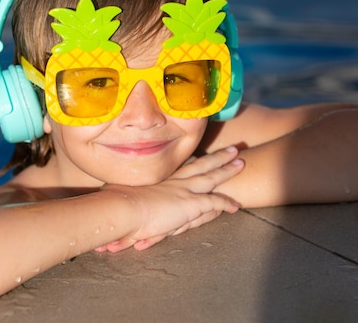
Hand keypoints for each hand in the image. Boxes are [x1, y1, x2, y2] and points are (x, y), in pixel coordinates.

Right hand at [96, 146, 242, 252]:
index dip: (194, 161)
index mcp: (160, 180)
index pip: (182, 168)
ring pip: (211, 177)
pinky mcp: (190, 204)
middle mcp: (174, 182)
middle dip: (217, 157)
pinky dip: (225, 203)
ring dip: (227, 170)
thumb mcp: (123, 198)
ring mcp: (183, 191)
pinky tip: (236, 206)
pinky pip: (213, 202)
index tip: (201, 155)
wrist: (123, 209)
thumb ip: (129, 201)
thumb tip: (116, 206)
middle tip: (232, 150)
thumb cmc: (117, 205)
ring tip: (241, 162)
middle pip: (201, 165)